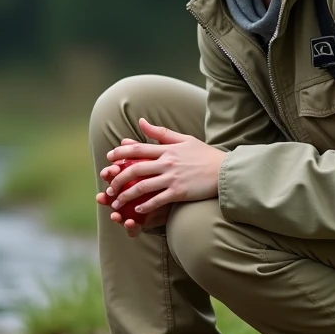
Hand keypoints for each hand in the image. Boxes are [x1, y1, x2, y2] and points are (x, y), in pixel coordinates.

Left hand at [99, 118, 225, 233]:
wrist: (225, 171)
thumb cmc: (205, 155)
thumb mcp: (184, 139)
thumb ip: (161, 133)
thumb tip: (140, 122)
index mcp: (167, 149)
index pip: (138, 149)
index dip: (120, 153)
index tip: (109, 158)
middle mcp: (167, 163)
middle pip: (135, 169)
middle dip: (118, 179)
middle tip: (109, 187)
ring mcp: (172, 178)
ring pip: (142, 187)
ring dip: (126, 196)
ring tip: (116, 204)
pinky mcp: (179, 192)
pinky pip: (157, 200)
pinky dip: (145, 206)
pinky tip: (136, 211)